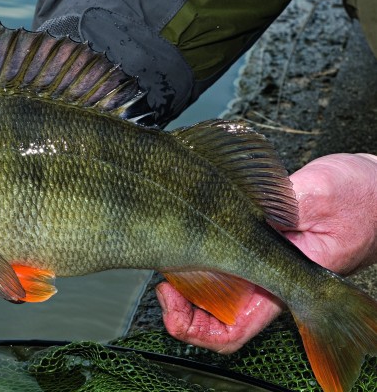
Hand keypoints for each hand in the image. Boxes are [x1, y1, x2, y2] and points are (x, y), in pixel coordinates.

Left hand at [157, 153, 376, 352]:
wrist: (374, 188)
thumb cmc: (358, 197)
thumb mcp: (319, 195)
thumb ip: (283, 203)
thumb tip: (240, 210)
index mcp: (280, 282)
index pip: (231, 329)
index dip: (195, 330)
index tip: (172, 308)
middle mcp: (263, 277)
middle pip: (210, 315)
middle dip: (179, 308)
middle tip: (162, 282)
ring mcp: (254, 260)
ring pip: (208, 288)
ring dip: (181, 279)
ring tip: (164, 255)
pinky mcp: (249, 237)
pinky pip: (213, 256)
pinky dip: (191, 250)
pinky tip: (181, 229)